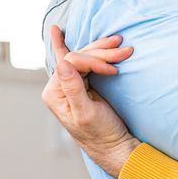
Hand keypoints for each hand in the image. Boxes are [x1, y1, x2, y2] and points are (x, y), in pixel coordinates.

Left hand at [44, 25, 140, 176]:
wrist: (114, 146)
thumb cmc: (100, 134)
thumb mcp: (86, 113)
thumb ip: (73, 88)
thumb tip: (62, 63)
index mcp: (54, 93)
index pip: (70, 62)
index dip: (93, 61)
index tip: (114, 69)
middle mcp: (59, 87)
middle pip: (77, 57)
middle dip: (101, 52)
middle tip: (123, 48)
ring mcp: (70, 84)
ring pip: (83, 57)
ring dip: (102, 49)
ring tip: (119, 43)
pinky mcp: (82, 85)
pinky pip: (83, 62)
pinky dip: (90, 51)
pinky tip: (60, 32)